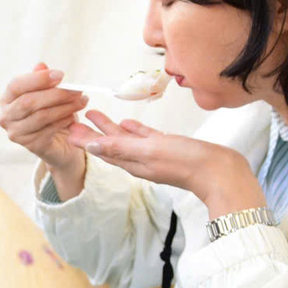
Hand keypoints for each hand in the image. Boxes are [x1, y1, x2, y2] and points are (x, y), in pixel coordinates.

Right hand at [0, 62, 90, 183]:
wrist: (58, 142)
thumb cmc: (50, 112)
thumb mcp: (47, 93)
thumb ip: (42, 80)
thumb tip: (42, 65)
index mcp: (7, 99)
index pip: (16, 85)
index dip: (38, 79)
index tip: (61, 75)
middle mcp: (6, 117)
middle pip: (28, 102)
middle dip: (56, 94)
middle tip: (77, 90)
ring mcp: (16, 133)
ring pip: (41, 116)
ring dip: (65, 107)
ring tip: (82, 101)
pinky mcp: (30, 146)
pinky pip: (49, 130)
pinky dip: (64, 121)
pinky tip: (74, 116)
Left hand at [74, 112, 265, 215]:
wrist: (221, 173)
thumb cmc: (188, 162)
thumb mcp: (150, 151)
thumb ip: (121, 147)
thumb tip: (89, 144)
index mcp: (132, 162)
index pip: (100, 149)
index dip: (82, 138)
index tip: (65, 125)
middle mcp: (140, 161)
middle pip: (108, 143)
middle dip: (90, 131)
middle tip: (72, 116)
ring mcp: (155, 155)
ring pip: (125, 139)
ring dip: (109, 128)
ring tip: (93, 113)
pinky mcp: (169, 149)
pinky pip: (145, 138)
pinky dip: (134, 130)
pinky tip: (128, 122)